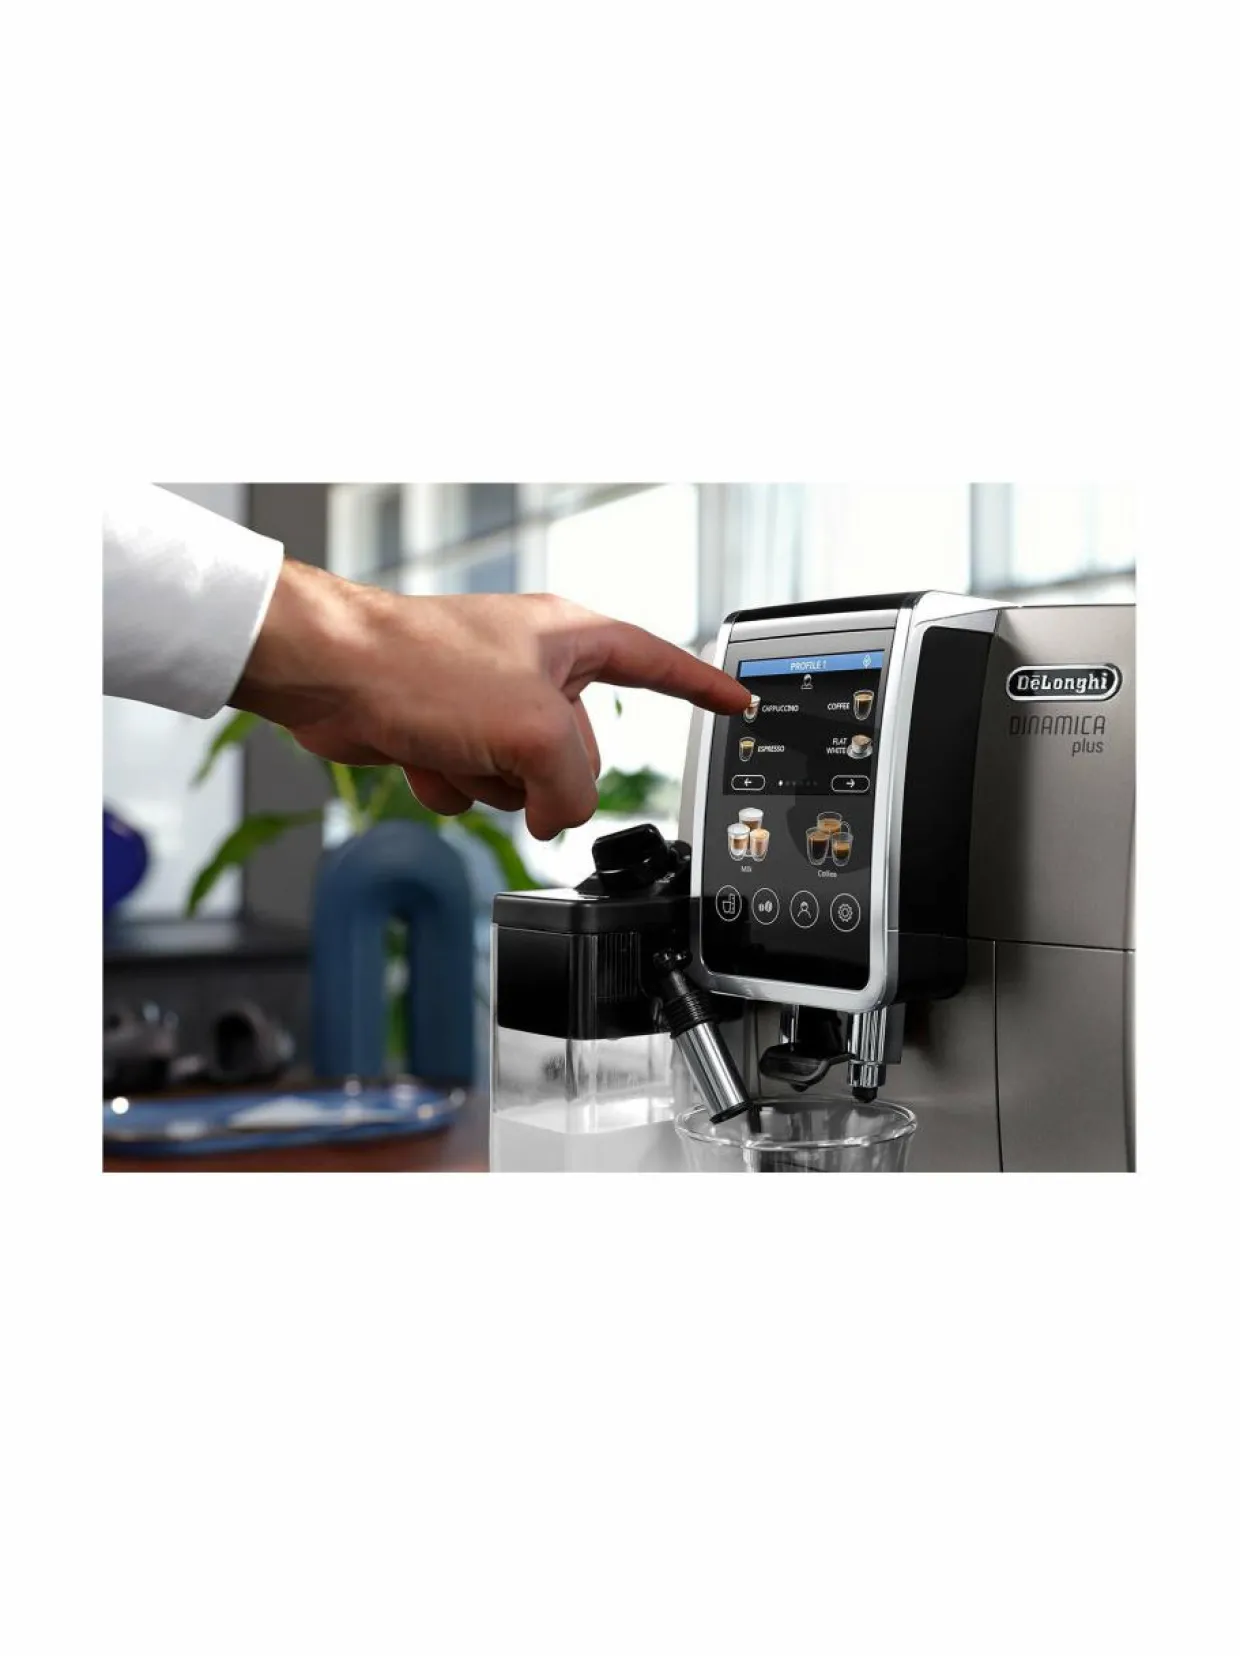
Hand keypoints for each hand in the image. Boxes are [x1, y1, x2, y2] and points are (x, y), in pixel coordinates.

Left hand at [232, 561, 749, 838]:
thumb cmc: (420, 669)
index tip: (739, 703)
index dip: (704, 688)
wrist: (329, 676)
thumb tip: (564, 816)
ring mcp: (487, 697)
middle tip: (516, 767)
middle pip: (583, 747)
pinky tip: (419, 757)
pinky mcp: (444, 728)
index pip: (659, 664)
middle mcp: (533, 663)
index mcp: (570, 638)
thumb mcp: (534, 731)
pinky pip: (475, 784)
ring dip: (491, 780)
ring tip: (455, 748)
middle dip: (551, 774)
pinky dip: (449, 782)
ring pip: (525, 776)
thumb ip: (576, 784)